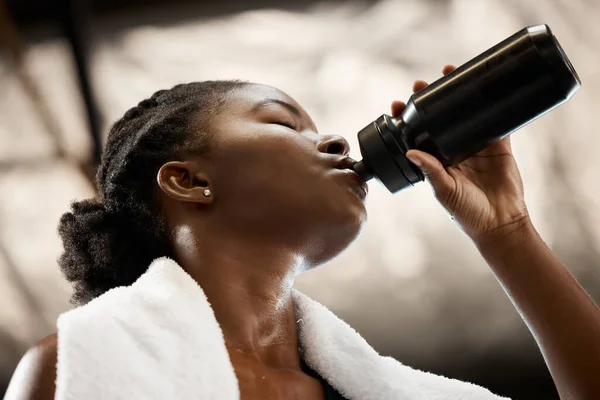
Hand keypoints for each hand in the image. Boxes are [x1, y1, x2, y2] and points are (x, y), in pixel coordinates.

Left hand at [391, 65, 530, 241]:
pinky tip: (481, 85)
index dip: (407, 119)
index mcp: (435, 161)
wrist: (501, 222)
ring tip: (446, 73)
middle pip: (438, 119)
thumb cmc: (467, 213)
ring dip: (456, 95)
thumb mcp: (444, 191)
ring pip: (463, 114)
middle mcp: (452, 150)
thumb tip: (410, 152)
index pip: (417, 134)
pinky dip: (489, 103)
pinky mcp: (498, 144)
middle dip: (428, 100)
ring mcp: (475, 146)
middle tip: (419, 85)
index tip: (397, 104)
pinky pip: (493, 120)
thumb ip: (430, 171)